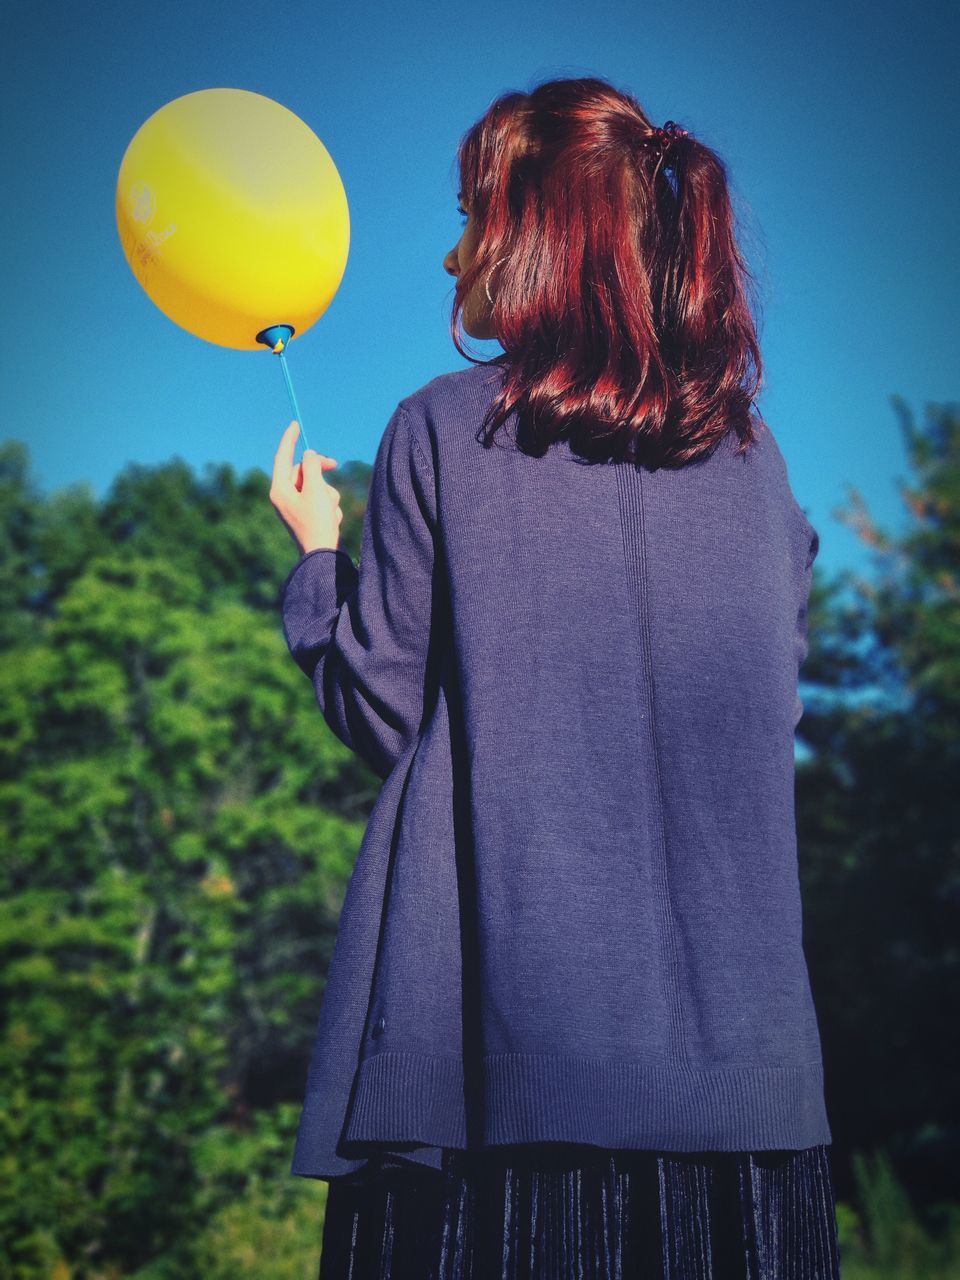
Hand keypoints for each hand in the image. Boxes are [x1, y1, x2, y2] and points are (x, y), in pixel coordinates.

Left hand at [270, 421, 342, 554]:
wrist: (322, 556)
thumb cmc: (317, 523)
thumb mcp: (316, 490)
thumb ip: (313, 467)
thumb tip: (310, 454)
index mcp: (279, 489)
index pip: (283, 457)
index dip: (289, 439)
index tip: (295, 424)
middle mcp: (284, 496)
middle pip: (303, 470)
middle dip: (320, 473)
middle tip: (335, 464)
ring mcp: (295, 506)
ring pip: (316, 485)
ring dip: (328, 494)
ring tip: (330, 511)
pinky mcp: (306, 514)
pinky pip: (320, 499)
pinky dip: (329, 506)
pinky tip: (331, 520)